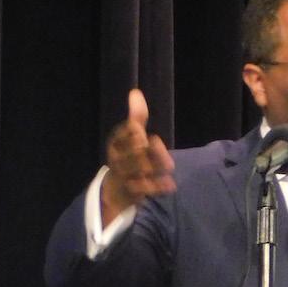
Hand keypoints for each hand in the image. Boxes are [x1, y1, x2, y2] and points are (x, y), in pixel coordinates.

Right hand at [101, 89, 175, 226]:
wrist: (116, 191)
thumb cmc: (127, 156)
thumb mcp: (129, 136)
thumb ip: (136, 116)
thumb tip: (135, 92)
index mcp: (116, 145)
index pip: (121, 137)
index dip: (130, 135)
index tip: (140, 132)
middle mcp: (118, 161)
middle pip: (130, 155)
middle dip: (142, 150)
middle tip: (154, 143)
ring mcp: (124, 178)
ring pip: (138, 173)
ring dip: (153, 168)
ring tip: (170, 165)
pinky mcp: (133, 193)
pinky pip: (145, 191)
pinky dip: (158, 187)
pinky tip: (171, 184)